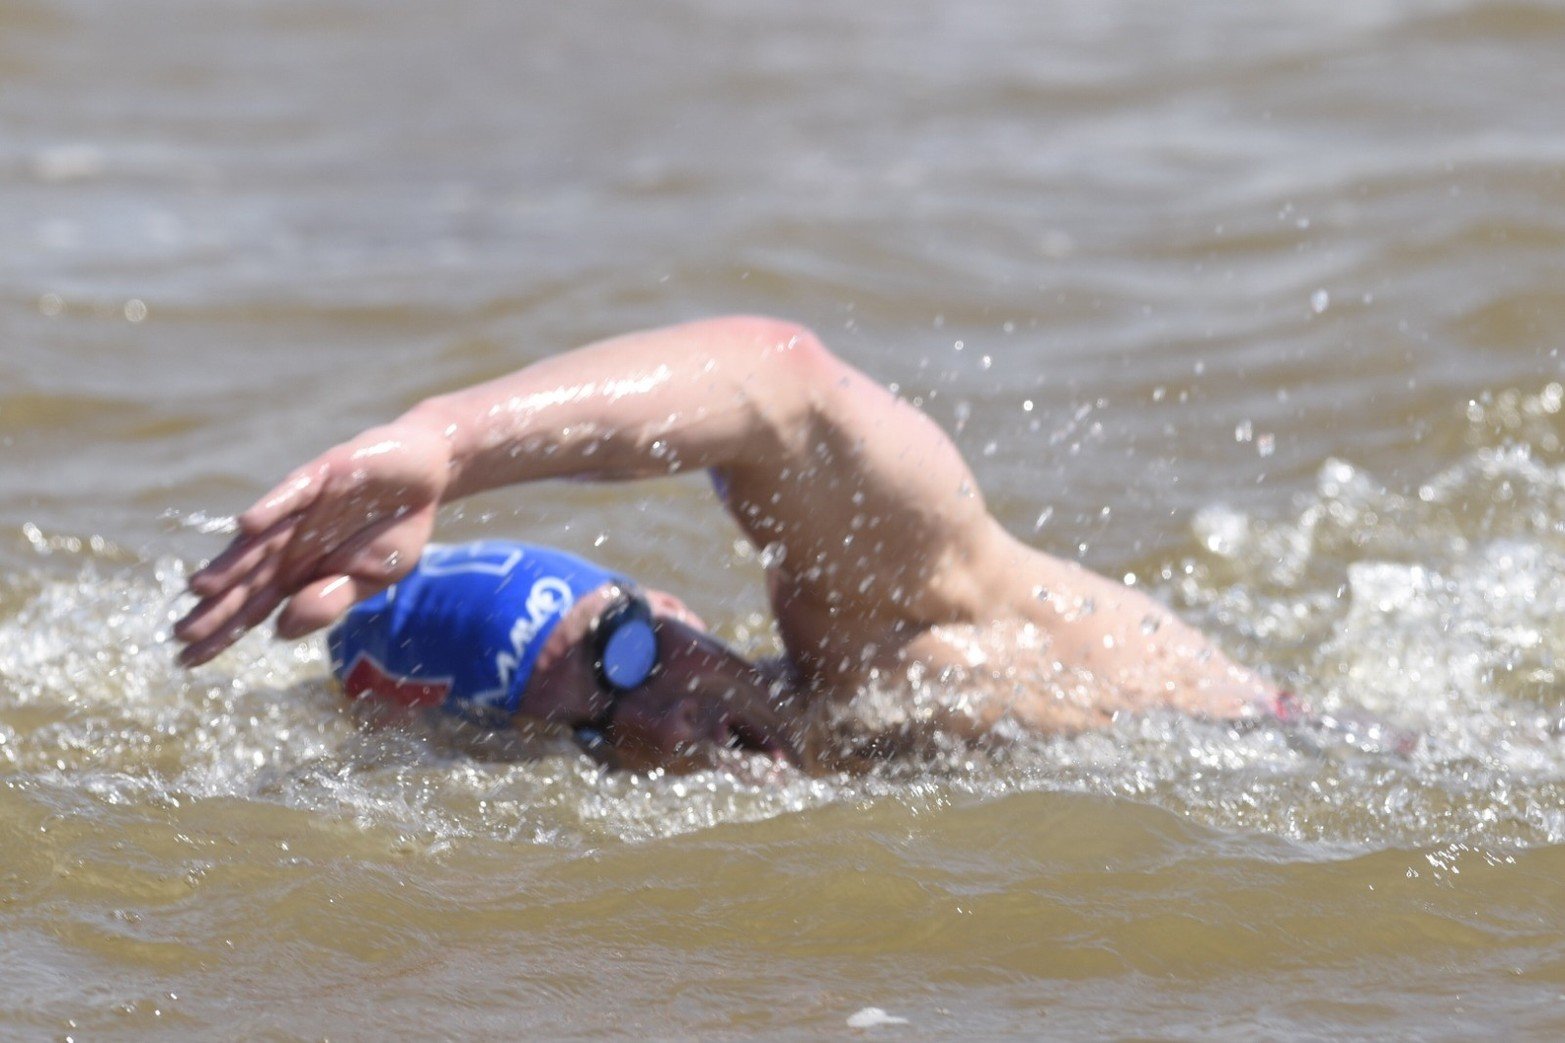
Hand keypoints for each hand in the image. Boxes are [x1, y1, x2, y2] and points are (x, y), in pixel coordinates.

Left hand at [174, 419, 453, 665]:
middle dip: (214, 608)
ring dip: (231, 563)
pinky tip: (249, 528)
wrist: (427, 475)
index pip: (253, 606)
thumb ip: (331, 602)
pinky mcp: (321, 477)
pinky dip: (272, 508)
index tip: (187, 661)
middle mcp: (290, 543)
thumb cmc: (396, 529)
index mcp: (300, 572)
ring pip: (258, 541)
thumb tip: (279, 631)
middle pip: (245, 579)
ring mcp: (301, 510)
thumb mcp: (374, 579)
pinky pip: (292, 494)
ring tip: (201, 588)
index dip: (222, 632)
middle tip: (179, 636)